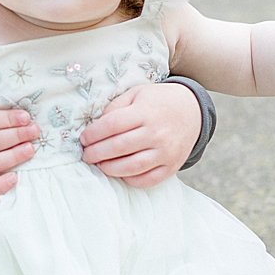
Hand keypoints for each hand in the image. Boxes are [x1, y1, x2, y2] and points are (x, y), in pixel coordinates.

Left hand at [80, 83, 200, 187]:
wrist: (191, 111)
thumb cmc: (157, 101)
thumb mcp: (136, 94)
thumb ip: (115, 108)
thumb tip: (94, 127)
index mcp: (145, 112)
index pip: (112, 125)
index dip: (93, 134)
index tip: (83, 138)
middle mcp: (156, 133)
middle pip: (119, 147)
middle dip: (96, 153)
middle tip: (86, 155)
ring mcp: (166, 152)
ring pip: (131, 167)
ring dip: (109, 168)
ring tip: (99, 165)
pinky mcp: (171, 166)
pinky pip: (147, 180)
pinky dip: (130, 179)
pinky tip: (120, 172)